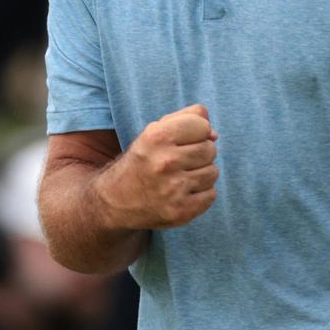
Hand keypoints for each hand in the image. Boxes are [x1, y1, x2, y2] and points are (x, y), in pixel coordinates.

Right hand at [97, 104, 218, 229]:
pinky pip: (211, 195)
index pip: (203, 126)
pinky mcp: (180, 211)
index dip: (198, 131)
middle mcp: (164, 162)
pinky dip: (202, 193)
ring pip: (213, 172)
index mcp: (157, 137)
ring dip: (202, 173)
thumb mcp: (156, 130)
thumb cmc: (143, 159)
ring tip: (182, 176)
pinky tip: (184, 192)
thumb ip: (187, 118)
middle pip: (210, 149)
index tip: (186, 139)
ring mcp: (173, 189)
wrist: (115, 200)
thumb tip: (214, 134)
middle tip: (182, 160)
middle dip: (201, 153)